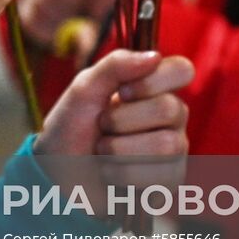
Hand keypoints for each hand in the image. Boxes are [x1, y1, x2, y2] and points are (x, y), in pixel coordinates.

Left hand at [31, 51, 190, 223]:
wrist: (57, 173)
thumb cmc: (71, 128)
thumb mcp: (83, 88)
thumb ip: (115, 65)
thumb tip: (154, 56)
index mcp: (154, 87)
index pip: (181, 71)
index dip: (153, 81)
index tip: (122, 92)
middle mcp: (171, 116)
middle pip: (170, 108)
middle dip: (122, 120)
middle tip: (102, 127)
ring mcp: (174, 149)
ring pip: (167, 145)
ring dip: (120, 150)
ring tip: (104, 152)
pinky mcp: (169, 181)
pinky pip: (162, 176)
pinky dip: (124, 175)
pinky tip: (112, 173)